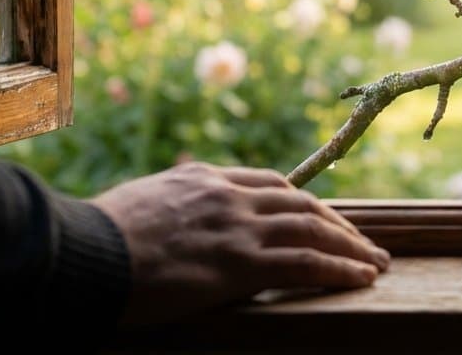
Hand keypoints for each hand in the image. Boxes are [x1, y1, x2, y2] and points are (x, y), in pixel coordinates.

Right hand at [91, 161, 389, 325]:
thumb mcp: (140, 203)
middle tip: (364, 243)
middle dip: (338, 224)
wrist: (84, 253)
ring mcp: (237, 229)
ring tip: (376, 264)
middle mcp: (229, 197)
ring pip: (312, 231)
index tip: (322, 218)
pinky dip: (338, 270)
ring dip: (351, 248)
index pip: (271, 184)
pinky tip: (360, 279)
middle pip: (301, 205)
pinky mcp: (240, 266)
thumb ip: (169, 200)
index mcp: (205, 180)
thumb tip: (169, 205)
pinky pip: (304, 265)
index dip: (304, 203)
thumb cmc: (98, 237)